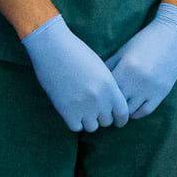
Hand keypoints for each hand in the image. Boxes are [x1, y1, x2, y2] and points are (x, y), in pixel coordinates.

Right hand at [21, 14, 129, 132]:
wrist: (53, 48)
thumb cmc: (75, 53)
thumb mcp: (99, 68)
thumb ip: (107, 87)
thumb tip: (110, 105)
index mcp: (110, 86)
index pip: (123, 113)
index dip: (121, 119)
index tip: (117, 121)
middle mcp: (99, 98)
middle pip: (107, 121)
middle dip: (101, 118)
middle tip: (93, 112)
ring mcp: (83, 106)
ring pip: (92, 127)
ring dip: (88, 121)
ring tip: (81, 111)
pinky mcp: (67, 111)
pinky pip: (76, 127)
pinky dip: (74, 122)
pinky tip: (70, 111)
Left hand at [107, 4, 176, 119]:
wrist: (172, 36)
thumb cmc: (144, 41)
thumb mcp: (123, 51)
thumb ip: (109, 66)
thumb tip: (95, 81)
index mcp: (125, 68)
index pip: (106, 89)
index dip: (100, 94)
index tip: (96, 97)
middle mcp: (137, 81)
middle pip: (116, 102)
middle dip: (109, 105)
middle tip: (104, 107)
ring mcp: (150, 88)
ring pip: (130, 110)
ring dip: (122, 111)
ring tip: (116, 110)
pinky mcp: (162, 92)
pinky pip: (145, 110)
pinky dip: (136, 113)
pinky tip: (131, 109)